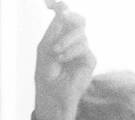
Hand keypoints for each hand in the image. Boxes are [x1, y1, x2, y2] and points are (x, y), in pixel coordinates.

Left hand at [33, 3, 95, 119]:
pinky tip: (62, 59)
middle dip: (70, 16)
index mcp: (62, 36)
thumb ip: (55, 29)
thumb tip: (63, 11)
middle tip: (62, 17)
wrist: (51, 95)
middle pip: (79, 20)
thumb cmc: (46, 74)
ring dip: (66, 40)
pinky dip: (71, 52)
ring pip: (81, 33)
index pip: (66, 16)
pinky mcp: (89, 61)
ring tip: (56, 53)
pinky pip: (85, 48)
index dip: (61, 7)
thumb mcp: (45, 47)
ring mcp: (82, 51)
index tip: (51, 2)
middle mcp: (74, 41)